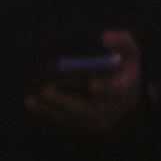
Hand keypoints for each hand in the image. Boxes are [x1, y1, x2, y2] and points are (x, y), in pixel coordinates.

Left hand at [24, 26, 144, 133]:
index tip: (92, 83)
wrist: (126, 94)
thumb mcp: (129, 50)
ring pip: (72, 118)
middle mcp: (110, 110)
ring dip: (50, 109)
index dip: (105, 89)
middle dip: (65, 101)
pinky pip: (63, 121)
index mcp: (124, 90)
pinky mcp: (82, 124)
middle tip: (45, 89)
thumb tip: (105, 36)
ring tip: (31, 98)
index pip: (115, 92)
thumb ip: (120, 41)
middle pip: (88, 111)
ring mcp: (95, 121)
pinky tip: (31, 104)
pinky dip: (46, 113)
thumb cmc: (124, 66)